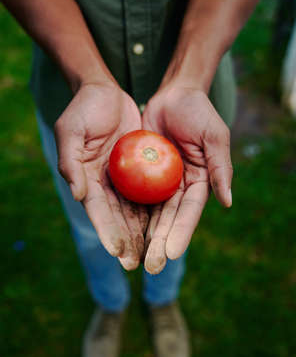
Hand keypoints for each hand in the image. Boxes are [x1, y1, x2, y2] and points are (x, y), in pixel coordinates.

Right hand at [54, 83, 147, 269]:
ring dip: (141, 234)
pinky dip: (153, 211)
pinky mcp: (138, 170)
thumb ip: (70, 162)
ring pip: (133, 211)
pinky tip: (164, 228)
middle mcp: (104, 184)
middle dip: (125, 241)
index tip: (117, 252)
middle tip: (136, 265)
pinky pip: (148, 193)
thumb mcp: (71, 130)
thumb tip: (79, 195)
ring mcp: (121, 178)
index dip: (106, 231)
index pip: (97, 210)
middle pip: (116, 217)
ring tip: (151, 256)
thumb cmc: (84, 109)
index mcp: (85, 179)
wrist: (105, 92)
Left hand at [142, 86, 231, 273]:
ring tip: (133, 258)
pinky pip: (134, 195)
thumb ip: (220, 168)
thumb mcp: (214, 136)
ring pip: (149, 214)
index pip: (189, 212)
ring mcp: (160, 182)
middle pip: (168, 220)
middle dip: (160, 244)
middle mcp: (179, 187)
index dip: (180, 232)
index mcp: (199, 182)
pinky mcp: (142, 173)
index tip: (171, 253)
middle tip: (150, 267)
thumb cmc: (198, 112)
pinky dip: (128, 214)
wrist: (173, 95)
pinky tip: (118, 231)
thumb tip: (227, 201)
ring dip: (142, 237)